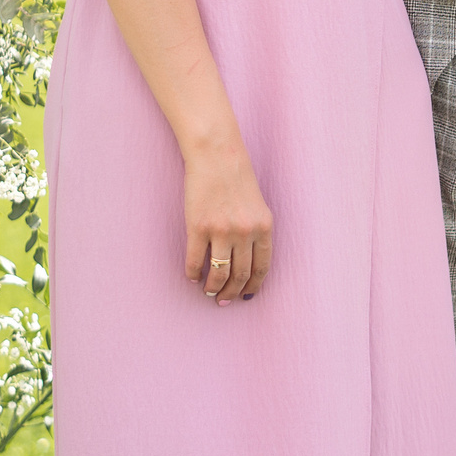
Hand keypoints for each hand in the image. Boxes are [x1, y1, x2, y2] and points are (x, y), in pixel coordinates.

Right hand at [182, 141, 272, 304]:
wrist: (217, 155)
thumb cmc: (237, 179)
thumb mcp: (257, 206)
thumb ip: (256, 232)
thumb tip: (247, 262)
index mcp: (264, 227)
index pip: (262, 268)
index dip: (253, 286)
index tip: (245, 296)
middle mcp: (245, 231)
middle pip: (240, 274)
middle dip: (231, 292)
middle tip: (223, 300)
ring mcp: (221, 230)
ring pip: (218, 273)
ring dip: (212, 287)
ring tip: (208, 291)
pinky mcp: (198, 226)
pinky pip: (195, 260)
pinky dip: (192, 273)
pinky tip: (191, 276)